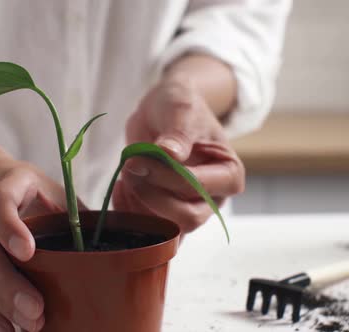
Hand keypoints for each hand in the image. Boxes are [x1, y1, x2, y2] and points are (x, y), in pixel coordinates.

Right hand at [0, 157, 66, 331]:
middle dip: (10, 284)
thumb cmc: (21, 187)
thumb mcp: (48, 186)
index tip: (27, 251)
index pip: (0, 206)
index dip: (10, 229)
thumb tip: (111, 241)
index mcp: (2, 190)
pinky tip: (8, 330)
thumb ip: (72, 212)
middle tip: (36, 308)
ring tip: (32, 325)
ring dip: (4, 306)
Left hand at [113, 76, 244, 234]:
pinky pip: (148, 231)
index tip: (139, 159)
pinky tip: (119, 187)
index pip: (197, 188)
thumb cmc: (180, 107)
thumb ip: (178, 132)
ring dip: (138, 206)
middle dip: (151, 196)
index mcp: (229, 174)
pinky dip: (129, 213)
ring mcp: (189, 209)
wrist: (163, 112)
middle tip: (130, 168)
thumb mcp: (181, 110)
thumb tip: (170, 154)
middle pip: (186, 218)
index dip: (165, 177)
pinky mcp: (166, 215)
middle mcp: (213, 199)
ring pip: (166, 231)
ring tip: (125, 175)